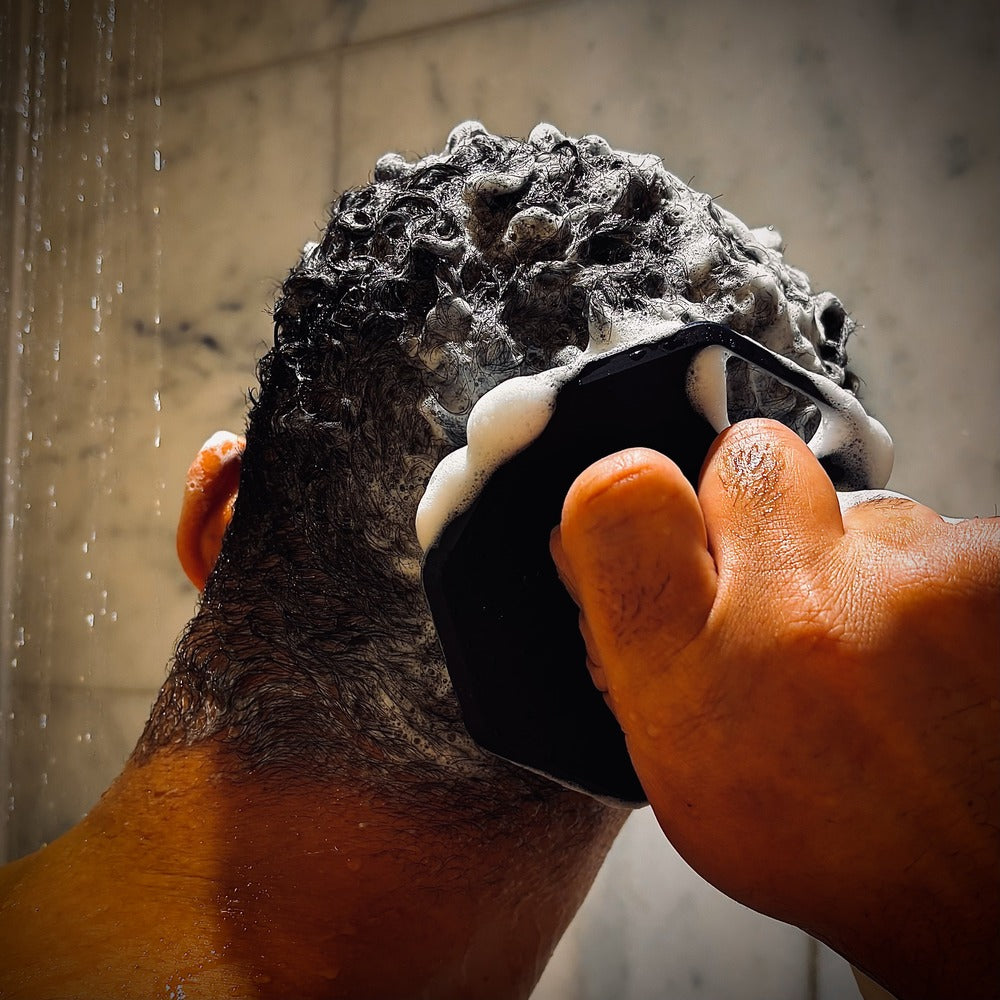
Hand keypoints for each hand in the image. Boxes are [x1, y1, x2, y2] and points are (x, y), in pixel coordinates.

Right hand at [550, 418, 999, 999]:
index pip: (622, 498)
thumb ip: (628, 642)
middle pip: (747, 458)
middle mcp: (812, 616)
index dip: (627, 492)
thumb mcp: (684, 769)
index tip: (648, 515)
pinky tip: (927, 657)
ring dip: (850, 563)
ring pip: (851, 508)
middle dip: (747, 502)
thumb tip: (593, 543)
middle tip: (770, 581)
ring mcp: (924, 582)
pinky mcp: (999, 566)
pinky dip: (920, 584)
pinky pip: (928, 534)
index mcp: (704, 682)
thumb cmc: (835, 843)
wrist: (982, 886)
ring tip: (869, 655)